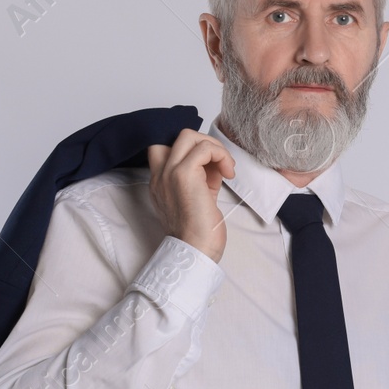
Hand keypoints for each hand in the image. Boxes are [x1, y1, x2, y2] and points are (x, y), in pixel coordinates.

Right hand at [147, 128, 234, 262]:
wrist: (195, 251)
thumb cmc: (200, 233)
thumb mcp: (199, 199)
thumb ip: (202, 179)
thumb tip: (216, 163)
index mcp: (160, 182)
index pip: (169, 149)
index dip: (194, 152)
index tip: (211, 168)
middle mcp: (160, 175)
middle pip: (180, 137)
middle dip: (207, 144)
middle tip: (221, 164)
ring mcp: (169, 173)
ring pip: (189, 136)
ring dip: (215, 148)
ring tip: (227, 168)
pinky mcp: (183, 174)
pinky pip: (204, 148)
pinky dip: (221, 155)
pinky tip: (229, 173)